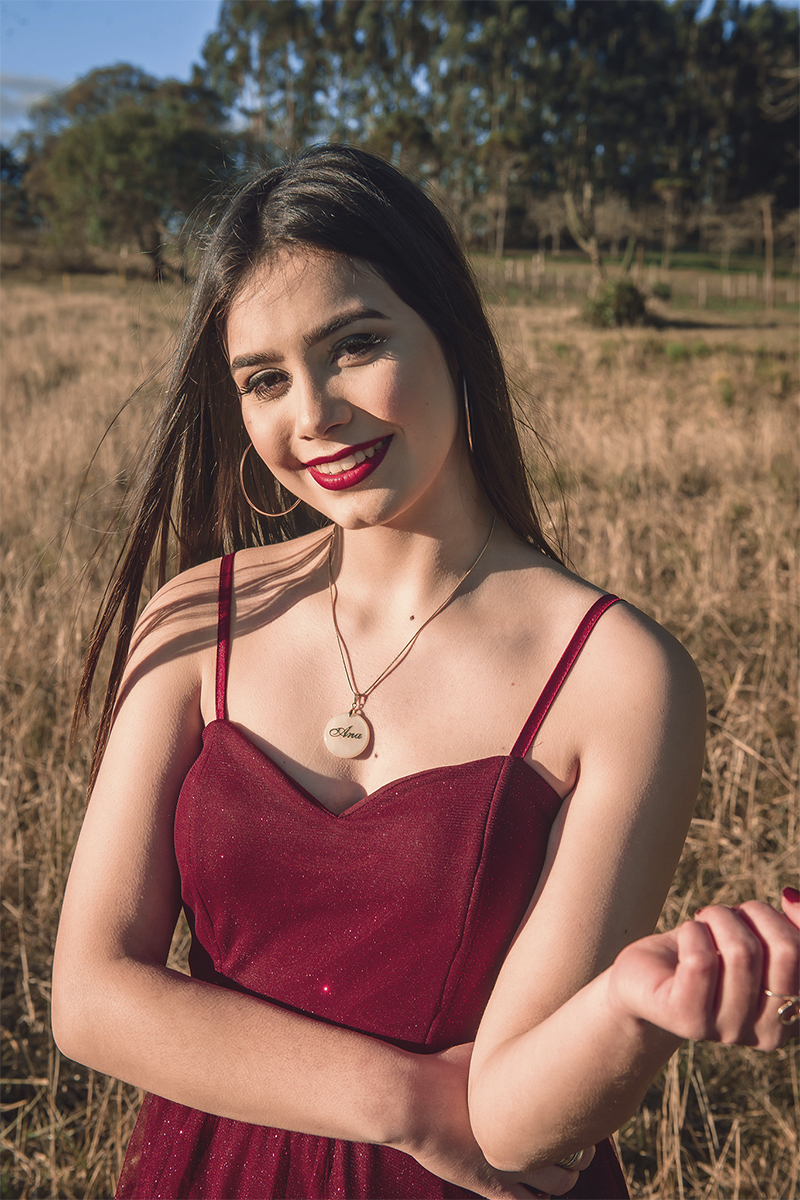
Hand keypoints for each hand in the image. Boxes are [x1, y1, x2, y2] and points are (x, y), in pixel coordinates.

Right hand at [401, 1043, 594, 1198]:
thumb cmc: (445, 1071)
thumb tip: (521, 1017)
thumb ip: (507, 1049)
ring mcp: (511, 1169)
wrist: (414, 1103)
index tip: (584, 1111)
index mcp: (530, 1106)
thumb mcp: (482, 1052)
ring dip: (564, 1176)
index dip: (586, 1119)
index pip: (577, 1121)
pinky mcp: (490, 1187)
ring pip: (558, 1187)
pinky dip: (537, 1198)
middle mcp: (527, 1142)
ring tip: (561, 1164)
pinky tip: (538, 1186)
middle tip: (579, 1139)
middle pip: (577, 1158)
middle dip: (581, 1149)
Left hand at [609, 889, 799, 1049]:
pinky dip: (692, 931)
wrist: (645, 977)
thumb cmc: (707, 950)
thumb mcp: (753, 935)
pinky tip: (685, 937)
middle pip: (787, 952)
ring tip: (703, 924)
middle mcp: (769, 1034)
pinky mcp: (688, 1020)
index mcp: (795, 1013)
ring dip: (718, 918)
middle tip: (729, 915)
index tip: (784, 900)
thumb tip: (792, 898)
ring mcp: (728, 1031)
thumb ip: (787, 927)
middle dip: (756, 914)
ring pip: (742, 950)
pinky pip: (701, 959)